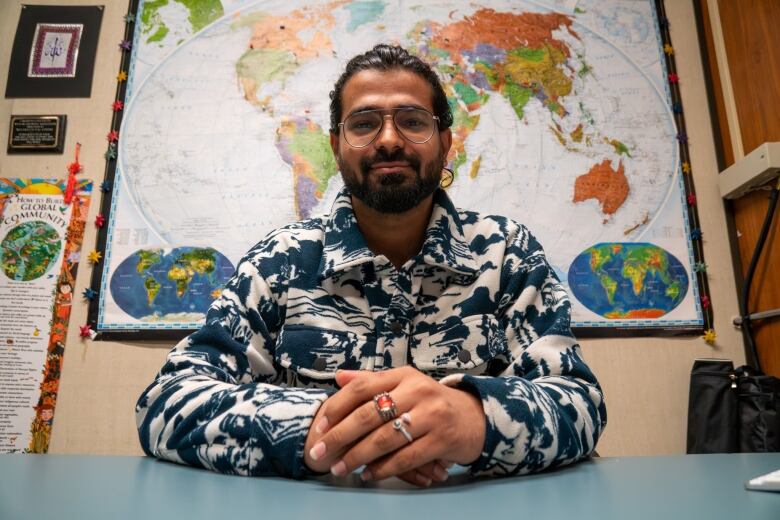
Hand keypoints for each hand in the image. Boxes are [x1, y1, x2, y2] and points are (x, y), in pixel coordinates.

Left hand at [304, 366, 484, 484]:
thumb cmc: (431, 403)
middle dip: (340, 436)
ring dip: (357, 456)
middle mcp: (417, 390)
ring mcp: (431, 415)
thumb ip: (372, 381)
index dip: (337, 407)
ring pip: (385, 438)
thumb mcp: (405, 385)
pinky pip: (405, 458)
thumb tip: (338, 377)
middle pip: (369, 414)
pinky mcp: (442, 439)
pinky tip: (368, 474)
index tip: (319, 426)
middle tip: (319, 452)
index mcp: (404, 375)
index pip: (362, 387)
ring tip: (340, 468)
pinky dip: (384, 469)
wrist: (475, 418)